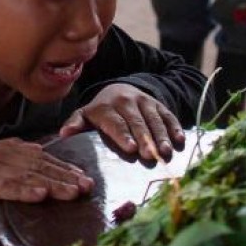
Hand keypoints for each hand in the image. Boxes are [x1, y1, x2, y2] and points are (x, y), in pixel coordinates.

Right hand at [0, 138, 94, 209]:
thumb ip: (14, 153)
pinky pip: (7, 188)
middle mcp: (3, 155)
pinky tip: (41, 196)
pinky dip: (25, 192)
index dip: (64, 167)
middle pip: (41, 166)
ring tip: (72, 193)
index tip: (83, 176)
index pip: (42, 157)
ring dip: (53, 185)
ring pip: (29, 176)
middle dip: (66, 176)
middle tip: (87, 186)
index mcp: (7, 148)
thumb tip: (38, 152)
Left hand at [58, 84, 185, 161]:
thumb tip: (64, 134)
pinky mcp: (158, 103)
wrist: (119, 90)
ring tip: (167, 152)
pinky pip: (168, 115)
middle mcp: (126, 101)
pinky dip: (175, 127)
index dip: (123, 135)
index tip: (131, 148)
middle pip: (137, 122)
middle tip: (151, 156)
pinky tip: (180, 141)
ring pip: (154, 119)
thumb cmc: (100, 112)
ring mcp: (145, 101)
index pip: (115, 122)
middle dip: (145, 139)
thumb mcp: (85, 115)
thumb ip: (76, 123)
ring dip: (162, 136)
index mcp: (106, 106)